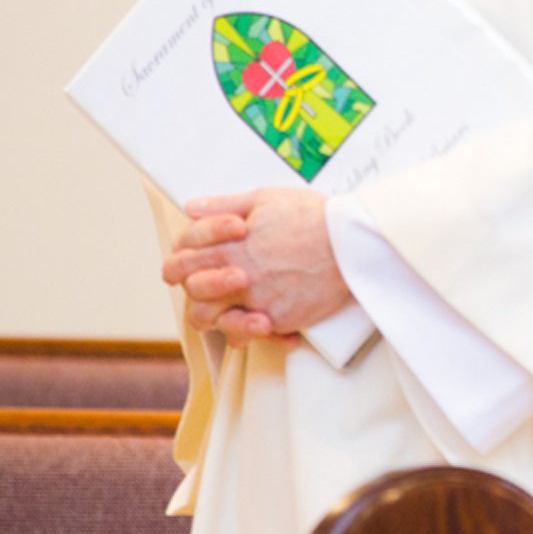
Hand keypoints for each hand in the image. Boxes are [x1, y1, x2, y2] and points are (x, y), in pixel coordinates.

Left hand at [162, 188, 350, 340]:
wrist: (352, 243)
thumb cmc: (314, 217)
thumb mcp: (266, 198)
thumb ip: (223, 205)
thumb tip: (192, 208)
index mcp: (227, 245)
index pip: (180, 260)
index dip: (181, 262)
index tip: (193, 262)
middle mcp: (235, 276)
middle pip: (191, 292)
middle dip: (196, 287)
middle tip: (215, 284)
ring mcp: (254, 301)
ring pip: (210, 320)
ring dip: (215, 314)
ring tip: (232, 306)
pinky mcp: (276, 320)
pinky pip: (247, 335)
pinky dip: (251, 331)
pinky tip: (261, 321)